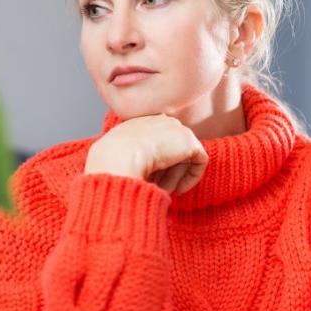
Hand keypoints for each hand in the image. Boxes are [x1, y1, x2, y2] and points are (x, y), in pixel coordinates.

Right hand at [84, 114, 208, 193]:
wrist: (118, 157)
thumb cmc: (111, 162)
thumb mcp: (118, 157)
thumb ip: (134, 158)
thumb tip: (144, 174)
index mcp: (140, 123)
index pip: (155, 144)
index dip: (155, 166)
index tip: (148, 180)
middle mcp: (159, 121)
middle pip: (170, 150)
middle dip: (166, 172)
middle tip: (158, 187)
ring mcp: (175, 128)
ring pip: (183, 158)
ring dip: (174, 178)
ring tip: (164, 189)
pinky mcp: (189, 141)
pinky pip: (200, 161)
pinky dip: (192, 178)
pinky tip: (179, 189)